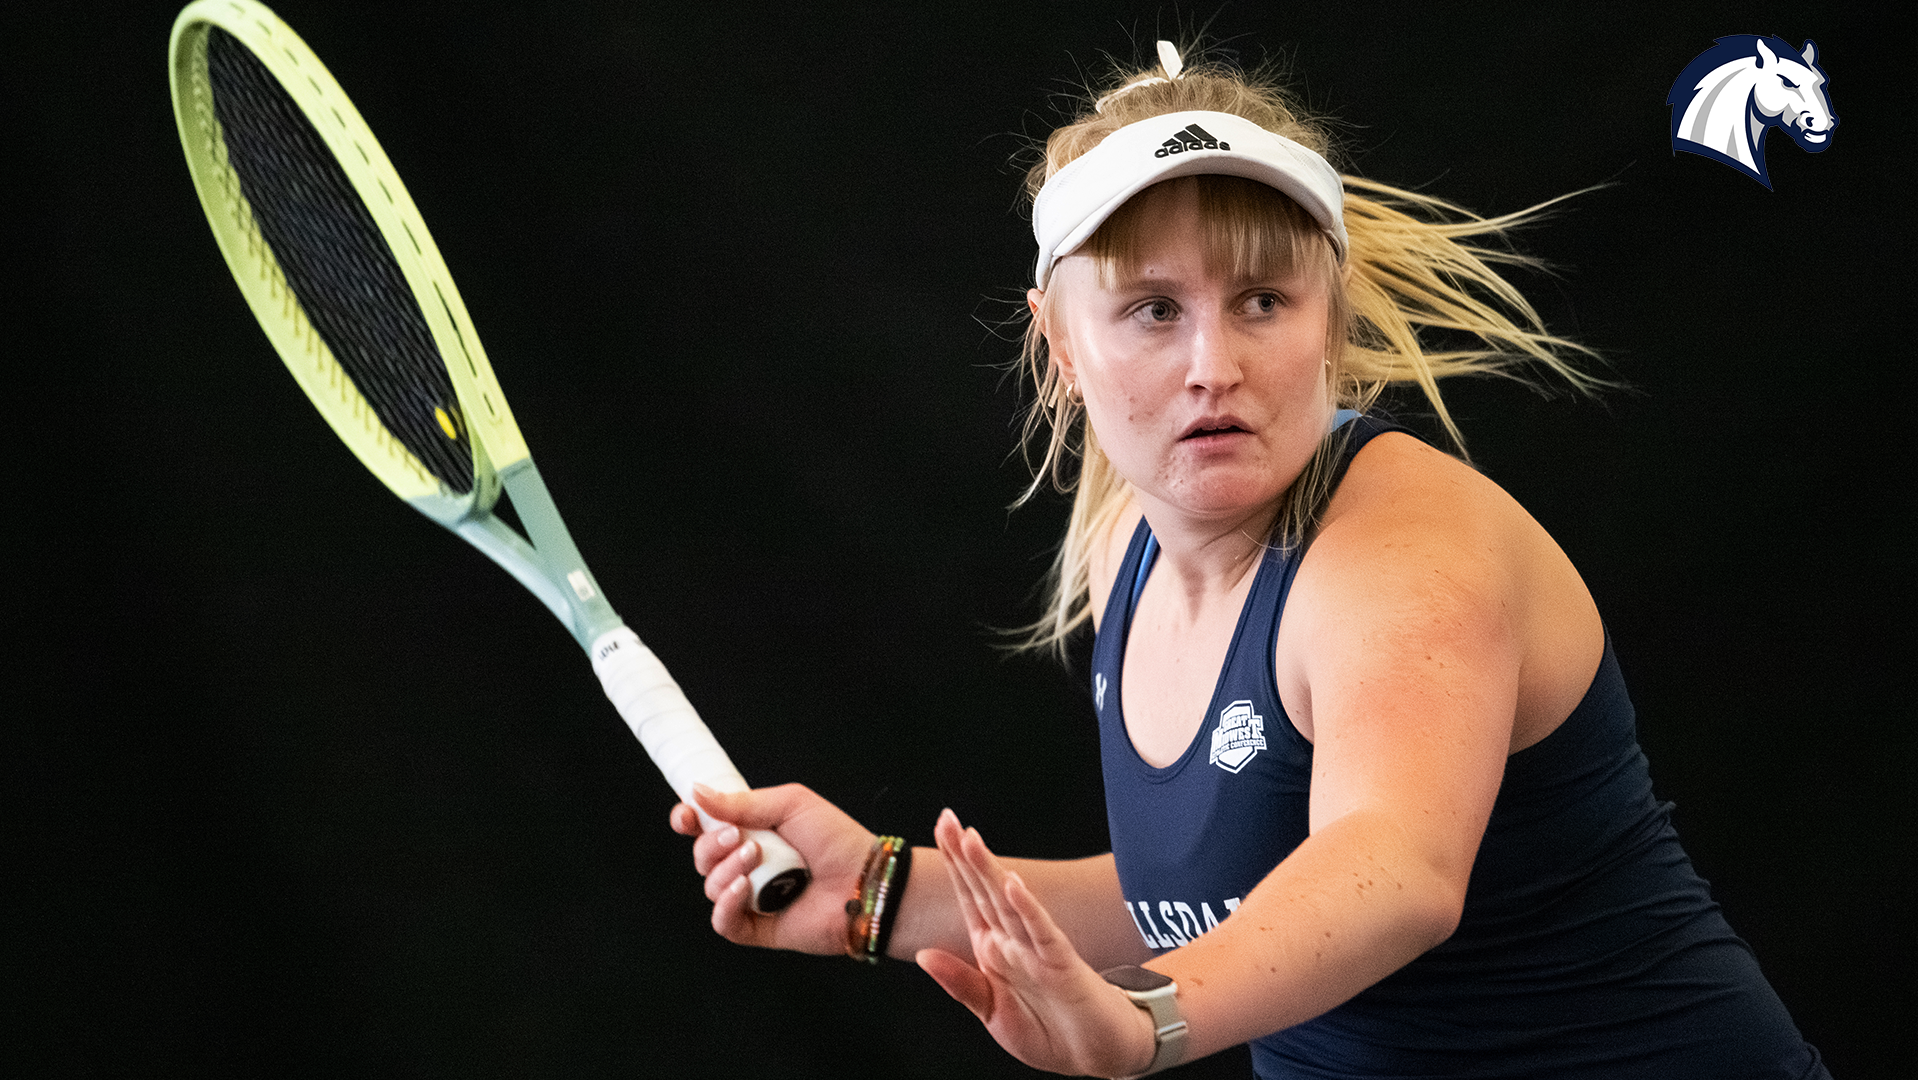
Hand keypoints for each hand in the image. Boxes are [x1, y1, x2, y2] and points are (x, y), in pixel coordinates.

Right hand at [668, 783, 873, 954]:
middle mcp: (747, 864)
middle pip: (702, 855)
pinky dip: (725, 904)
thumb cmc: (836, 840)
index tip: (686, 815)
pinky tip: (744, 889)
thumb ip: (740, 801)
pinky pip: (722, 922)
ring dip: (727, 870)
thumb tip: (696, 793)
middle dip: (712, 844)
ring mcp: (751, 896)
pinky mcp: (757, 927)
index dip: (688, 821)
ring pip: (710, 885)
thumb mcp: (790, 804)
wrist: (865, 882)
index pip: (705, 827)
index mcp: (753, 831)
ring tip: (758, 860)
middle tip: (740, 837)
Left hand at [916, 809, 1155, 1077]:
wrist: (1098, 1054)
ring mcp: (1038, 951)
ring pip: (1009, 904)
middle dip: (965, 855)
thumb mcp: (993, 1013)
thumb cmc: (1050, 1032)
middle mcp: (1014, 943)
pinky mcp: (1063, 966)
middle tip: (947, 819)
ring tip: (969, 840)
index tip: (941, 829)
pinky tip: (1013, 886)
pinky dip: (1028, 910)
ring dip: (989, 872)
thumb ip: (960, 984)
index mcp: (994, 949)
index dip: (954, 865)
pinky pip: (1043, 934)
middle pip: (985, 891)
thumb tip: (922, 955)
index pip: (970, 898)